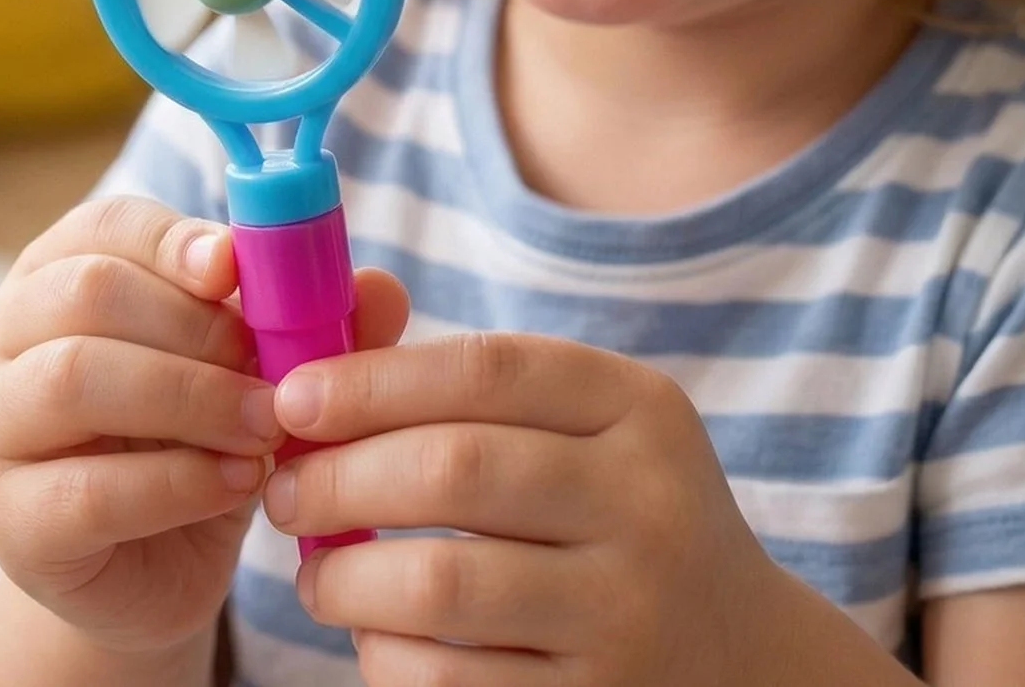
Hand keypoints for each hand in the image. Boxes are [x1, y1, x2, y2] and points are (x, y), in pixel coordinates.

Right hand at [0, 195, 408, 657]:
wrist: (153, 563)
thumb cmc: (202, 432)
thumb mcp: (260, 365)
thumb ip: (316, 321)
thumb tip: (381, 287)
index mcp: (62, 269)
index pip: (109, 225)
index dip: (177, 239)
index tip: (237, 269)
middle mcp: (6, 333)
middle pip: (90, 292)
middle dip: (198, 328)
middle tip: (272, 372)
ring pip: (77, 377)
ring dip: (193, 397)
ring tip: (265, 428)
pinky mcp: (13, 522)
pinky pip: (89, 488)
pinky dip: (180, 481)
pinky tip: (237, 483)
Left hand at [261, 331, 784, 685]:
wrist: (739, 657)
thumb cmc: (618, 514)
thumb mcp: (590, 429)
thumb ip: (476, 389)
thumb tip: (319, 370)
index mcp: (638, 409)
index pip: (489, 370)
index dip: (374, 378)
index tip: (293, 396)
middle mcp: (647, 503)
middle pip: (457, 468)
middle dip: (341, 476)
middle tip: (285, 489)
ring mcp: (627, 613)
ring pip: (443, 584)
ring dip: (347, 576)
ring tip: (315, 571)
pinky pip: (452, 682)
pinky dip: (384, 656)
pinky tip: (371, 636)